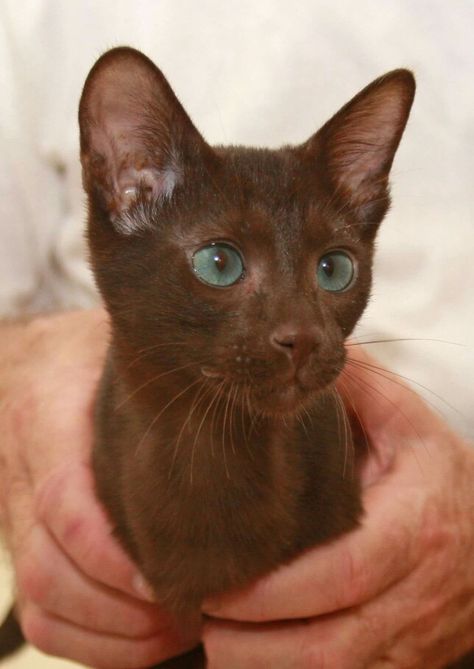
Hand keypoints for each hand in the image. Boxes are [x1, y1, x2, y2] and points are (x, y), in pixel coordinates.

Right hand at [0, 310, 198, 667]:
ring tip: (176, 633)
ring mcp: (19, 515)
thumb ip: (153, 376)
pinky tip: (142, 639)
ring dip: (107, 636)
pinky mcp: (27, 541)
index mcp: (46, 419)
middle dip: (118, 609)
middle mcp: (23, 474)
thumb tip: (229, 399)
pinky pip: (38, 611)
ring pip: (40, 601)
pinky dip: (87, 642)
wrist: (34, 365)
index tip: (166, 578)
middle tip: (188, 614)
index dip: (109, 552)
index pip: (63, 501)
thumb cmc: (86, 356)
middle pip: (48, 567)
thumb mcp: (112, 348)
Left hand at [202, 349, 473, 667]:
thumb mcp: (406, 421)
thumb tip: (302, 354)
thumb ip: (360, 385)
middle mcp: (417, 592)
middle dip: (254, 645)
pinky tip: (251, 658)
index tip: (221, 589)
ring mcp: (414, 638)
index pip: (347, 571)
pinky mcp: (405, 664)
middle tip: (199, 615)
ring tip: (213, 642)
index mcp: (417, 524)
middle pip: (331, 646)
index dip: (279, 591)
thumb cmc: (437, 471)